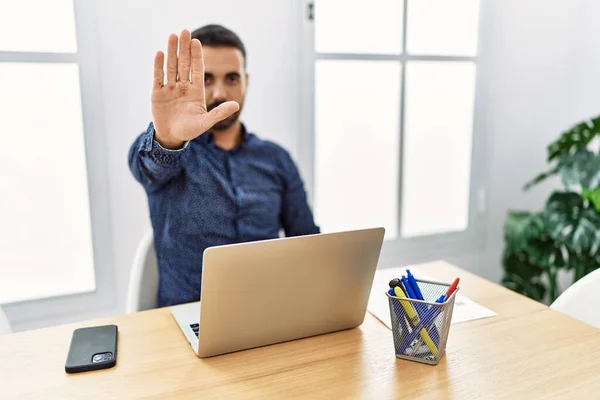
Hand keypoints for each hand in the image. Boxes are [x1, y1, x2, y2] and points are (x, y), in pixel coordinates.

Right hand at [151, 30, 238, 148]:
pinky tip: (160, 53)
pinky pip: (158, 77)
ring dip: (172, 51)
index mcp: (196, 91)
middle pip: (184, 64)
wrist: (172, 137)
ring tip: (172, 36)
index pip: (197, 69)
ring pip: (171, 66)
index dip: (196, 56)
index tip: (196, 41)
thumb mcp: (206, 122)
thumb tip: (236, 105)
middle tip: (184, 31)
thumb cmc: (190, 130)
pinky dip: (159, 65)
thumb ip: (220, 113)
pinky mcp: (158, 93)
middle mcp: (183, 87)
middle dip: (184, 48)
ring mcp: (170, 89)